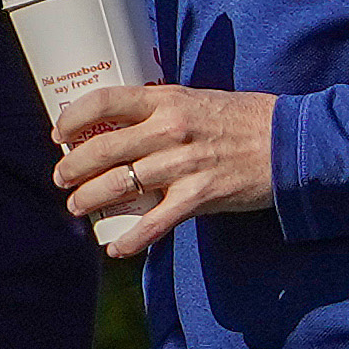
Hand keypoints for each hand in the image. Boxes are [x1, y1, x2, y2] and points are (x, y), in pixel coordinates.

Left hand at [51, 84, 276, 257]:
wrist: (291, 143)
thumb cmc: (242, 119)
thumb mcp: (195, 100)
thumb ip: (160, 111)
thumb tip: (120, 124)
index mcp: (166, 100)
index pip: (104, 101)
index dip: (72, 117)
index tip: (58, 133)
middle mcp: (169, 130)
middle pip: (103, 149)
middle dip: (72, 167)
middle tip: (61, 178)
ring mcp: (183, 165)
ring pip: (120, 184)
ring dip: (90, 199)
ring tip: (76, 207)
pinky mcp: (200, 196)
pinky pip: (155, 222)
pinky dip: (131, 239)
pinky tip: (116, 249)